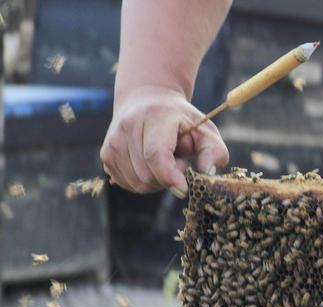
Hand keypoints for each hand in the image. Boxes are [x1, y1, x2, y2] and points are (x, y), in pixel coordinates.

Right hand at [100, 85, 228, 197]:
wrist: (149, 101)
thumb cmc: (183, 122)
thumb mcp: (206, 132)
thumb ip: (215, 152)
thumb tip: (207, 173)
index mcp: (155, 117)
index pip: (156, 155)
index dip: (170, 177)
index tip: (184, 189)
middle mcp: (128, 127)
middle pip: (147, 175)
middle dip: (168, 179)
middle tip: (180, 163)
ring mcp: (113, 141)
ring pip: (137, 184)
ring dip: (157, 182)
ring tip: (166, 161)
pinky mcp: (106, 154)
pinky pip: (127, 184)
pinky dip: (144, 182)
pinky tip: (151, 165)